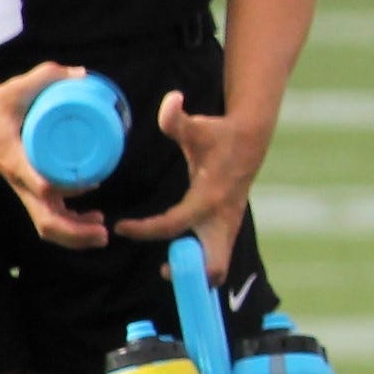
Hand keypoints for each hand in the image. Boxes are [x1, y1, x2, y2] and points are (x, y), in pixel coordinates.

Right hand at [0, 61, 109, 249]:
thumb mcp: (15, 88)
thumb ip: (47, 76)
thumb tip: (82, 74)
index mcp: (12, 157)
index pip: (32, 179)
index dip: (55, 187)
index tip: (84, 189)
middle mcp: (18, 179)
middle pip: (44, 219)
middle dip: (73, 232)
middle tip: (103, 231)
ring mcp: (22, 188)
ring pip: (46, 224)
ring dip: (73, 234)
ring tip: (101, 232)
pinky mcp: (26, 189)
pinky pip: (47, 216)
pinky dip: (69, 224)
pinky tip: (91, 220)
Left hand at [117, 92, 269, 271]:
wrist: (250, 142)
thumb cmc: (217, 135)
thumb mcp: (196, 125)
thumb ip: (176, 118)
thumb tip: (171, 99)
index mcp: (208, 198)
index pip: (173, 224)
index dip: (144, 230)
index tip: (122, 227)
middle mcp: (221, 219)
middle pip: (212, 265)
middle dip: (190, 274)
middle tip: (165, 270)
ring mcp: (229, 227)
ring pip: (218, 266)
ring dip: (195, 272)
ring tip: (169, 267)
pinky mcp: (229, 229)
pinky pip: (217, 257)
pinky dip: (201, 264)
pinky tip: (180, 260)